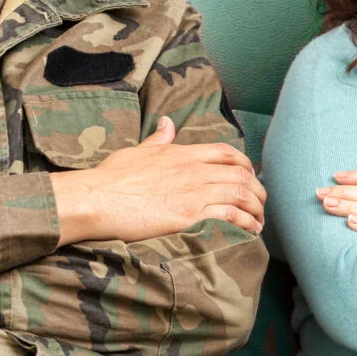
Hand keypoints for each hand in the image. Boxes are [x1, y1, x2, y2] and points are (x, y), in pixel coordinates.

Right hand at [51, 116, 265, 244]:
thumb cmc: (110, 178)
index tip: (251, 177)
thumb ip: (158, 139)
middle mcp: (193, 169)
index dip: (245, 164)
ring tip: (259, 223)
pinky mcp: (189, 215)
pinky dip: (246, 223)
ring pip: (241, 194)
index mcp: (182, 153)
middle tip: (260, 204)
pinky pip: (230, 216)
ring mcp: (193, 192)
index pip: (225, 152)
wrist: (96, 198)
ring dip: (256, 209)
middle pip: (240, 174)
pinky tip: (250, 231)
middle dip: (257, 190)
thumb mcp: (137, 151)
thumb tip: (168, 124)